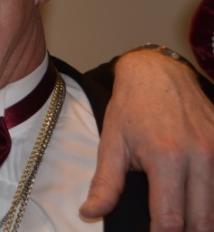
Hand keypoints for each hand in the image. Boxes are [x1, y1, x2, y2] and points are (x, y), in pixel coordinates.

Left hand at [81, 49, 213, 230]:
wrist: (158, 73)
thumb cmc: (131, 108)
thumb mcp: (112, 143)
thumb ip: (105, 184)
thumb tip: (89, 213)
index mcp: (166, 158)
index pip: (171, 218)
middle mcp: (200, 156)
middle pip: (203, 221)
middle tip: (168, 230)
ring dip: (203, 222)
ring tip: (183, 223)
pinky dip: (213, 201)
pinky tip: (198, 202)